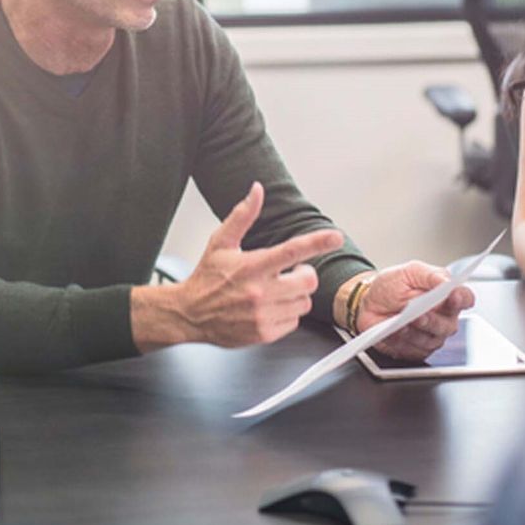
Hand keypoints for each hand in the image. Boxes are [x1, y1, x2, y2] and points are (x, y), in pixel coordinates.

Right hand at [175, 182, 343, 346]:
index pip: (292, 250)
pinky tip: (270, 307)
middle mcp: (259, 292)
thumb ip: (243, 215)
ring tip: (276, 290)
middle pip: (308, 280)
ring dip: (295, 294)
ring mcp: (262, 315)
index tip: (335, 237)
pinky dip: (287, 313)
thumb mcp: (221, 242)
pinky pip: (294, 321)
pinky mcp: (264, 334)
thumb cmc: (207, 277)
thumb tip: (257, 190)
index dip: (317, 242)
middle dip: (304, 273)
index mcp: (252, 266)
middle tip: (290, 271)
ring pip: (304, 302)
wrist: (188, 314)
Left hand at [355, 262, 475, 360]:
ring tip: (402, 323)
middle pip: (449, 324)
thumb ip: (430, 275)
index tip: (452, 296)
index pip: (465, 298)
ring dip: (416, 331)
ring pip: (432, 340)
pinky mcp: (418, 350)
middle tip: (419, 314)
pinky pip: (415, 350)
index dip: (462, 299)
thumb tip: (447, 282)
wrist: (369, 302)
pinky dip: (403, 341)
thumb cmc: (392, 286)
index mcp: (446, 295)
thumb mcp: (409, 271)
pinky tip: (395, 332)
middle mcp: (444, 317)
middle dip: (433, 320)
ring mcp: (432, 336)